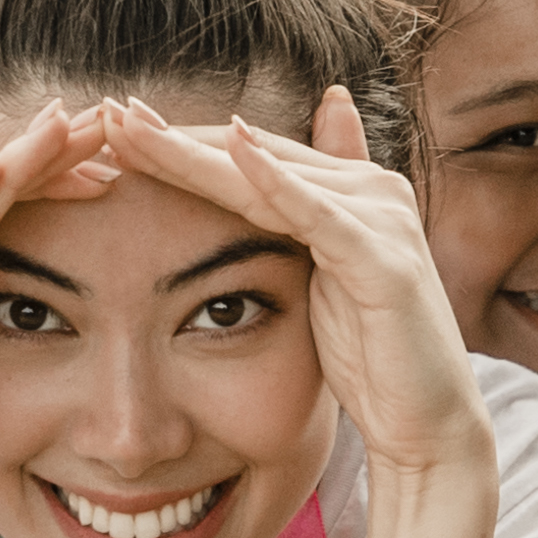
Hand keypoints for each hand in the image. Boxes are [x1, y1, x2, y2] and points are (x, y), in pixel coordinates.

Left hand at [108, 91, 489, 485]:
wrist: (428, 425)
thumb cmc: (371, 361)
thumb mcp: (320, 288)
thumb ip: (294, 233)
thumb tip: (263, 194)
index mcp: (349, 193)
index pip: (250, 155)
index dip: (182, 143)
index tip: (115, 128)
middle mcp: (370, 189)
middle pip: (253, 155)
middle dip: (176, 137)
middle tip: (109, 112)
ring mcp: (381, 219)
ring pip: (270, 176)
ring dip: (198, 151)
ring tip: (136, 128)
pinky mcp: (384, 260)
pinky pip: (318, 215)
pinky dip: (276, 182)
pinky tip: (233, 151)